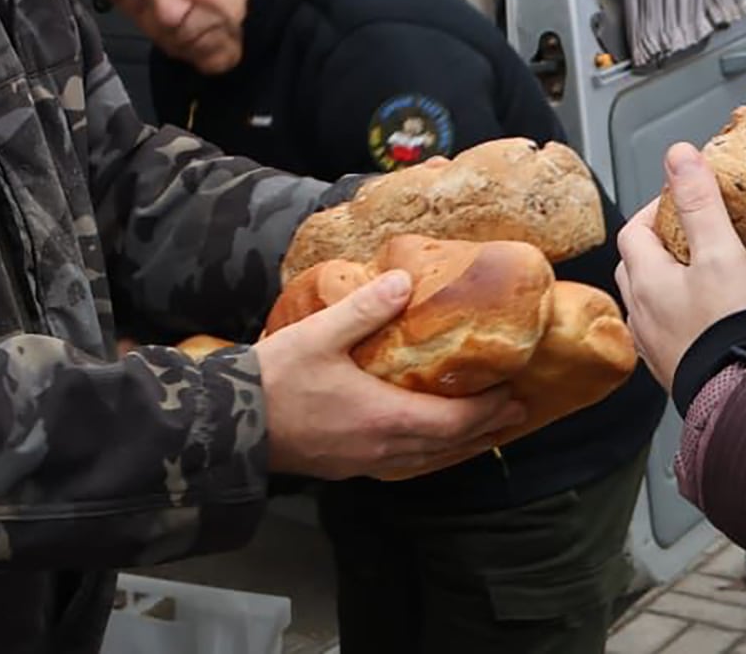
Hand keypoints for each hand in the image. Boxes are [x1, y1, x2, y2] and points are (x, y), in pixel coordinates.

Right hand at [257, 270, 523, 479]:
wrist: (229, 426)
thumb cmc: (275, 381)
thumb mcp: (320, 335)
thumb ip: (364, 309)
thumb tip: (404, 280)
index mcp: (385, 419)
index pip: (455, 421)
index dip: (489, 409)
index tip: (514, 393)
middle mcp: (382, 447)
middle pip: (448, 445)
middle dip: (486, 428)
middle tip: (516, 412)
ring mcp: (363, 461)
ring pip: (426, 458)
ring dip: (459, 444)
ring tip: (483, 428)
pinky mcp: (345, 465)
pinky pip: (403, 462)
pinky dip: (428, 451)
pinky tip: (425, 440)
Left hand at [617, 142, 745, 391]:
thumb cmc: (734, 329)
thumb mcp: (721, 252)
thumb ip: (700, 202)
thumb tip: (679, 155)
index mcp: (646, 281)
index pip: (633, 230)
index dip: (655, 210)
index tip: (684, 203)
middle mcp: (642, 315)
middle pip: (634, 265)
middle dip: (656, 244)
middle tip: (691, 235)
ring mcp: (655, 347)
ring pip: (647, 301)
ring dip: (664, 282)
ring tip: (699, 275)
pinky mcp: (674, 370)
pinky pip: (664, 332)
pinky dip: (677, 316)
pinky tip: (705, 319)